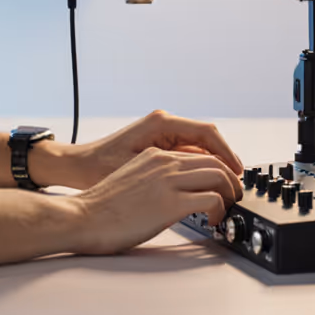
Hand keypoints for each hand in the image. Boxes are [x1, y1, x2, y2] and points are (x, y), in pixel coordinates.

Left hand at [51, 110, 243, 189]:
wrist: (76, 167)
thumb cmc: (99, 167)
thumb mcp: (141, 170)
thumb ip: (174, 170)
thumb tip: (205, 177)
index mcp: (161, 124)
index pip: (207, 133)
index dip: (227, 154)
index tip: (238, 173)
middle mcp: (163, 124)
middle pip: (207, 140)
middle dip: (224, 162)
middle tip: (236, 186)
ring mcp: (160, 134)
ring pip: (198, 148)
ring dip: (212, 167)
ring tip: (224, 190)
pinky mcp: (156, 145)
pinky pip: (186, 154)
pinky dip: (197, 168)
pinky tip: (204, 187)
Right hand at [71, 146, 242, 255]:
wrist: (82, 216)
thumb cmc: (102, 206)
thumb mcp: (130, 178)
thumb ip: (153, 177)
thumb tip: (172, 191)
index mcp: (153, 154)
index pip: (198, 152)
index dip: (217, 169)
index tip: (222, 185)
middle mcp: (163, 161)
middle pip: (215, 160)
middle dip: (232, 180)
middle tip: (233, 197)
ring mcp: (167, 180)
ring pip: (219, 175)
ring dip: (230, 193)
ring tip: (227, 209)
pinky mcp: (170, 202)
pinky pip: (212, 199)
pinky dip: (221, 210)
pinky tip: (214, 221)